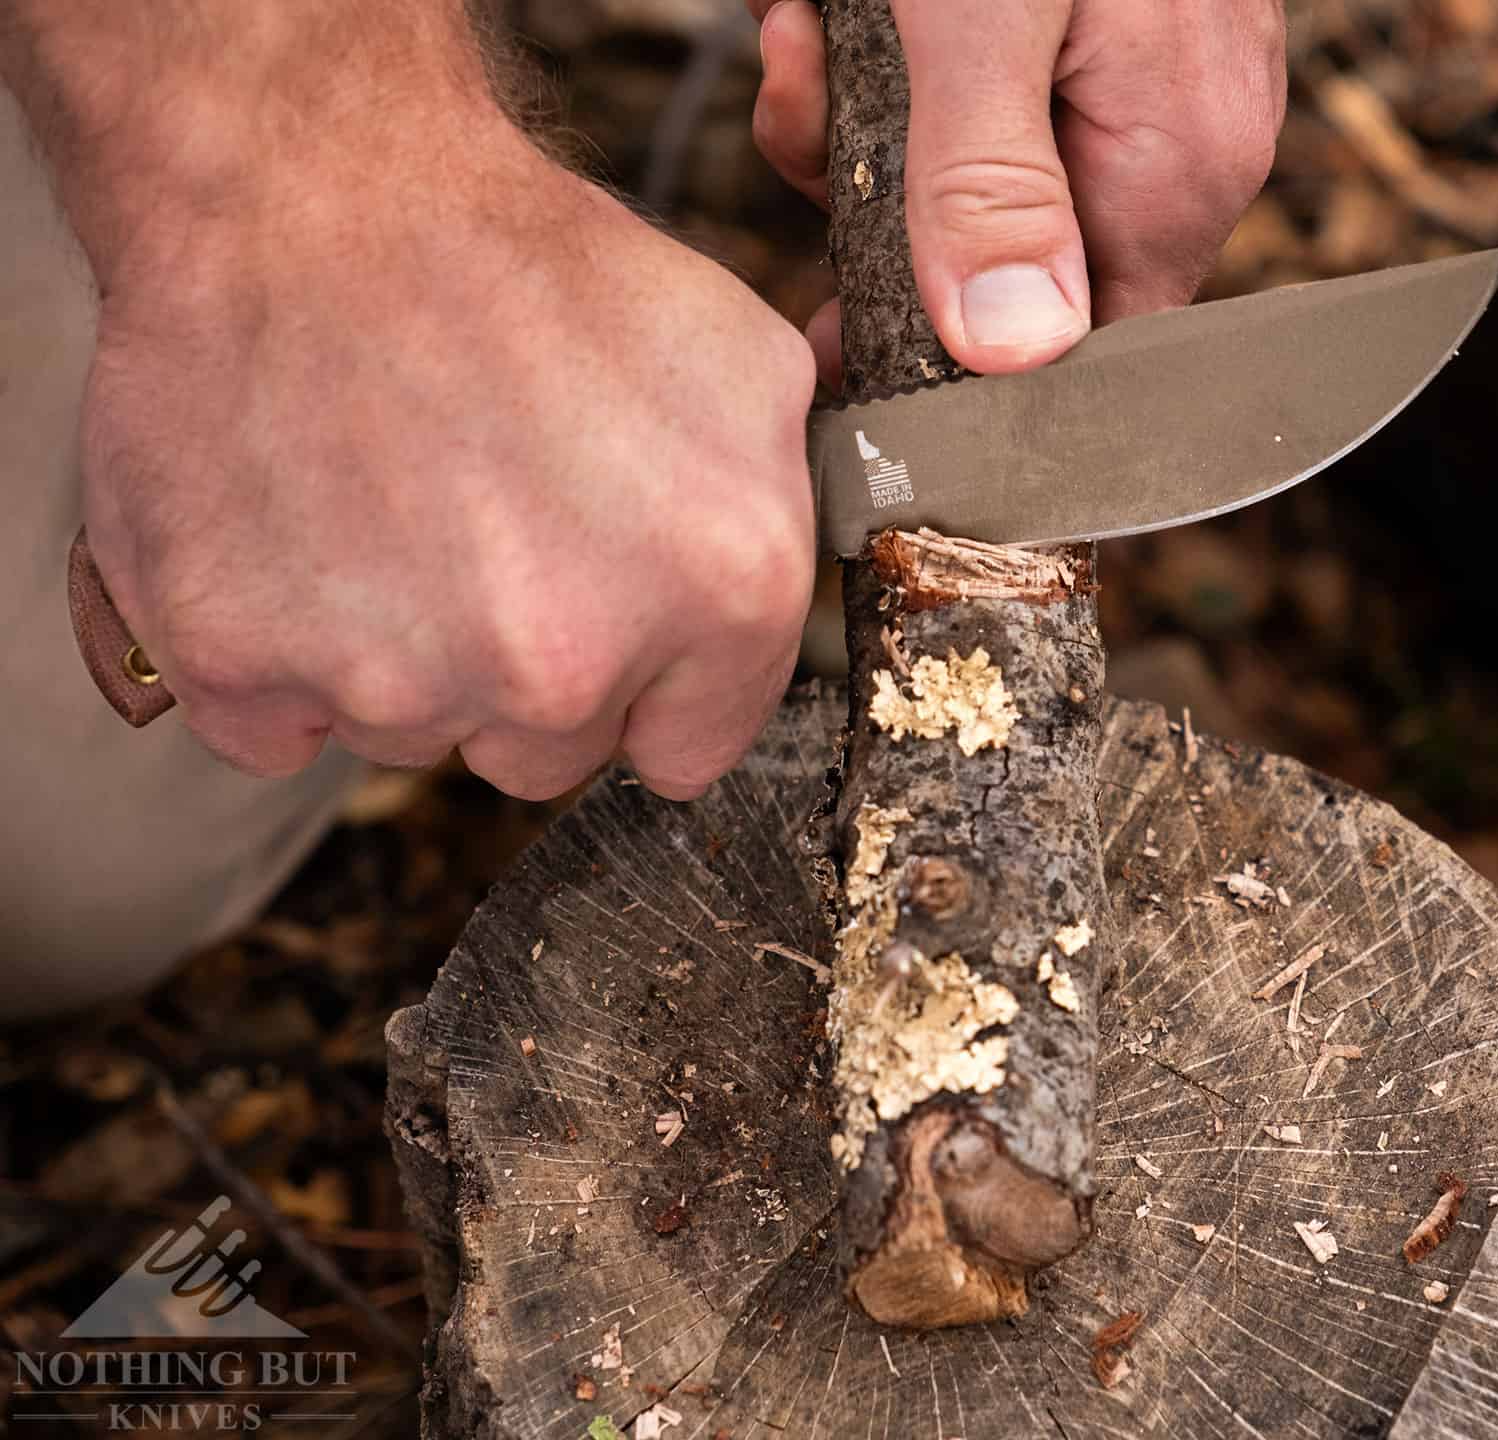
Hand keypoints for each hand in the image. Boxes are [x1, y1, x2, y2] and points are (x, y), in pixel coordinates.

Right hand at [82, 117, 817, 800]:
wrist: (310, 186)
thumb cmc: (527, 269)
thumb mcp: (740, 362)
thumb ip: (783, 513)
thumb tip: (791, 590)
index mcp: (719, 593)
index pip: (687, 748)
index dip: (644, 686)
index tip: (602, 620)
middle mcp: (567, 664)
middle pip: (549, 753)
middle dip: (525, 669)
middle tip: (484, 529)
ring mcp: (399, 680)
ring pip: (414, 736)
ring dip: (404, 658)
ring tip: (391, 506)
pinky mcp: (241, 664)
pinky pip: (282, 729)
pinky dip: (280, 657)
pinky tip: (302, 539)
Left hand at [749, 0, 1284, 385]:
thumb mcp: (977, 18)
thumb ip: (989, 184)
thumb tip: (1013, 353)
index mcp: (1175, 166)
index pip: (1088, 354)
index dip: (963, 370)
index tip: (848, 335)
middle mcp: (1167, 148)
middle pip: (1010, 275)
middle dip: (884, 215)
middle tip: (806, 107)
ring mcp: (1126, 94)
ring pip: (967, 195)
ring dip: (858, 128)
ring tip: (816, 29)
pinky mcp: (1074, 48)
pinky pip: (966, 116)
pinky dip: (885, 74)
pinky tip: (838, 10)